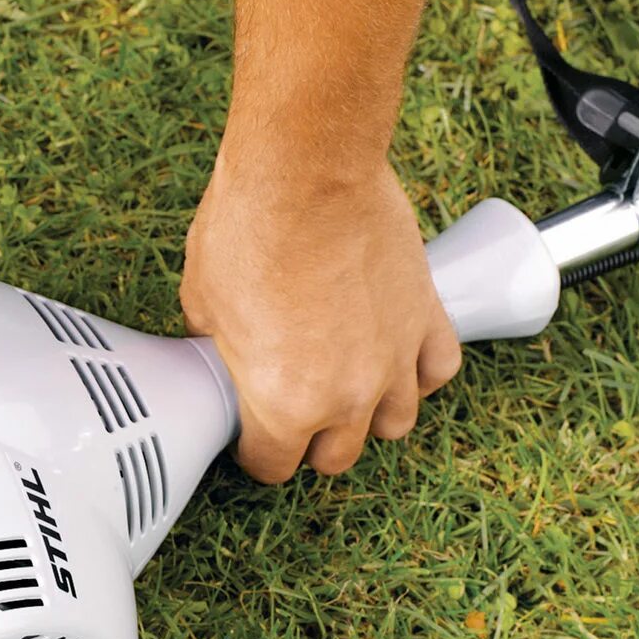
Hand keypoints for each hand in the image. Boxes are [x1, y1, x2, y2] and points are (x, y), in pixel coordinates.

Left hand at [181, 156, 461, 482]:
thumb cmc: (247, 232)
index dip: (255, 453)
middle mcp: (348, 396)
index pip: (273, 466)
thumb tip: (222, 349)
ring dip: (368, 415)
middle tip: (291, 410)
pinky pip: (437, 370)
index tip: (248, 435)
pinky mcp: (427, 317)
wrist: (306, 172)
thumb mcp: (201, 304)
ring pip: (395, 424)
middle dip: (310, 442)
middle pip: (337, 457)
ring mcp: (394, 359)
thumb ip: (219, 348)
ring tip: (344, 386)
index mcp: (284, 405)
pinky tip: (393, 356)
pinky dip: (417, 372)